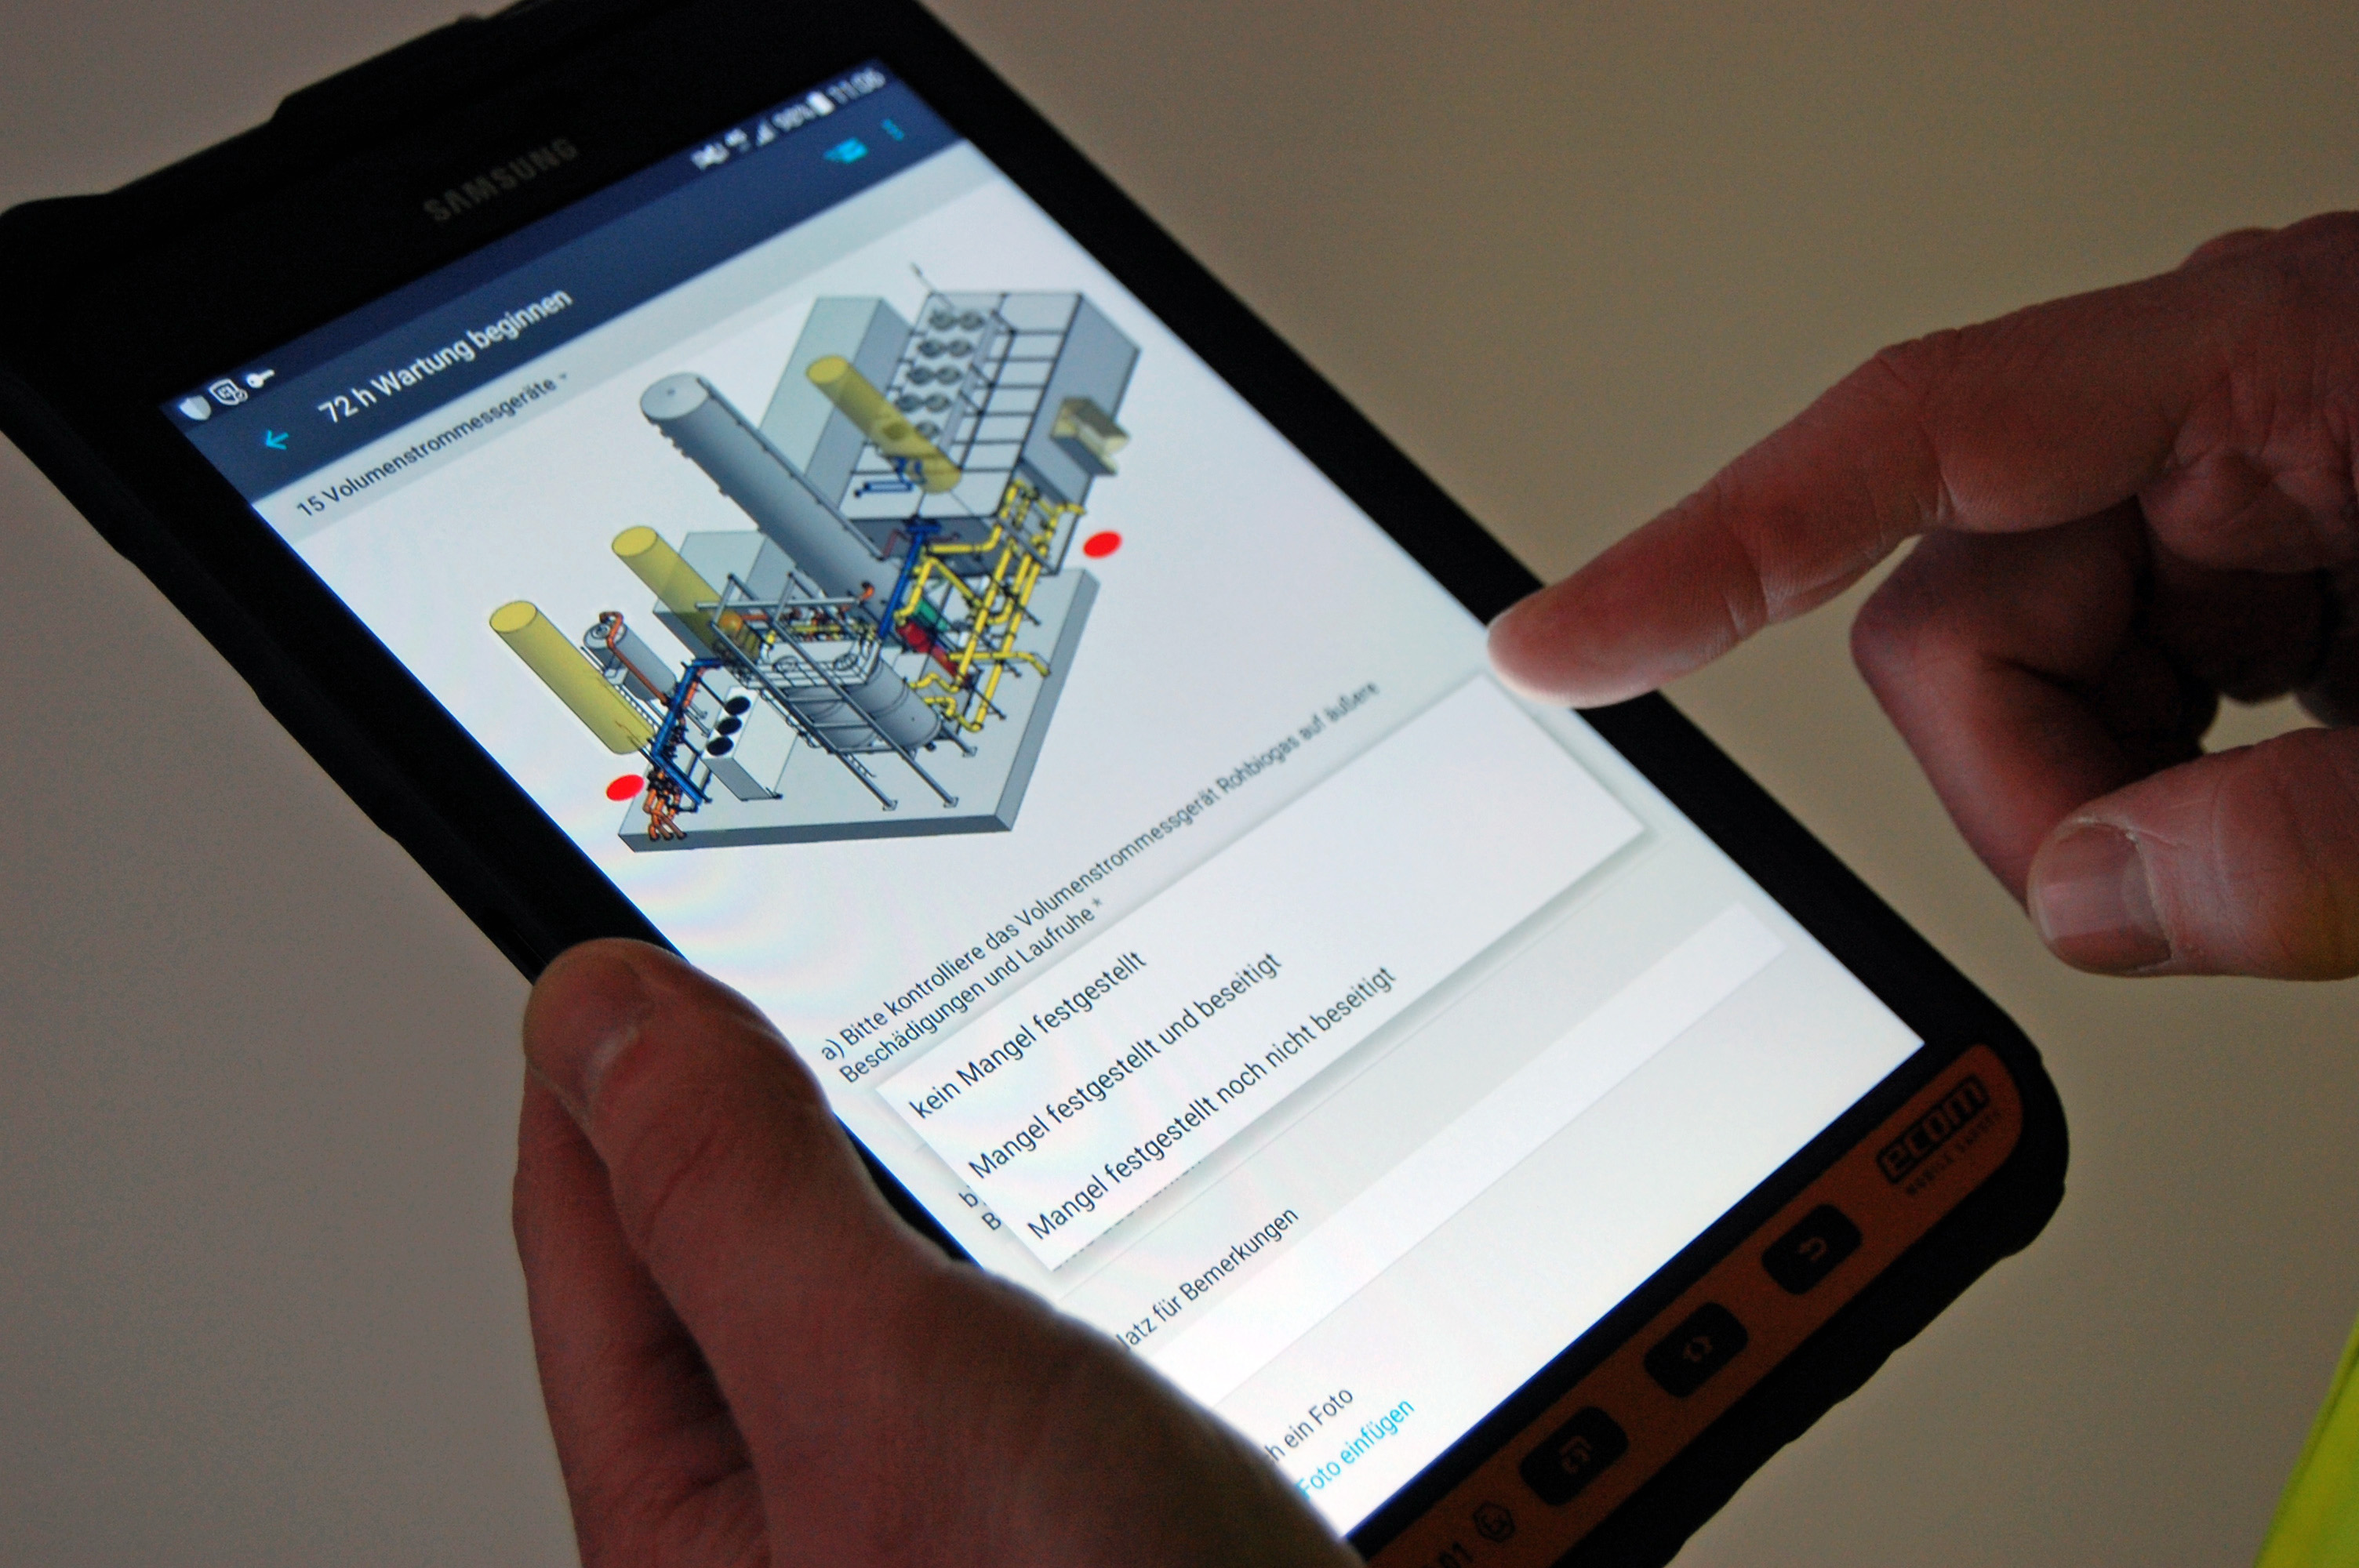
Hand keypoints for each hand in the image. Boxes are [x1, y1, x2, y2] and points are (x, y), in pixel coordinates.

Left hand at [513, 939, 1356, 1566]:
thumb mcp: (881, 1398)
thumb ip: (737, 1203)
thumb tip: (605, 1015)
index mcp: (698, 1511)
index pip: (597, 1230)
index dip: (599, 1061)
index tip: (618, 931)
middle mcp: (804, 1526)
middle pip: (723, 1261)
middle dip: (737, 1104)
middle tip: (739, 966)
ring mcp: (937, 1517)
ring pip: (875, 1294)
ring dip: (882, 1163)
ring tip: (863, 1050)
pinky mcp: (1062, 1512)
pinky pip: (989, 1344)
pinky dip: (1002, 1243)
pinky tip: (1030, 1201)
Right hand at [1490, 216, 2358, 978]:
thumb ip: (2303, 839)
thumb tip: (2095, 900)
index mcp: (2271, 359)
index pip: (1912, 434)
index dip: (1711, 546)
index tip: (1557, 645)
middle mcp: (2208, 407)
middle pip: (1947, 619)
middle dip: (2033, 784)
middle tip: (2184, 871)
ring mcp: (2208, 488)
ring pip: (1995, 678)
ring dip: (2098, 794)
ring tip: (2272, 810)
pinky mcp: (2227, 562)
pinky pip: (2084, 690)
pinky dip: (2144, 776)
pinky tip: (2264, 771)